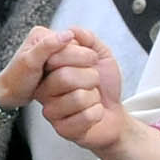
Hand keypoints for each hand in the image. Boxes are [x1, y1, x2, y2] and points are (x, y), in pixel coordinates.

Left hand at [0, 25, 74, 109]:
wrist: (10, 93)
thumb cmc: (16, 80)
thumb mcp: (29, 62)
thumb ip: (47, 46)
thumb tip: (69, 34)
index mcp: (42, 34)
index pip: (71, 43)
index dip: (69, 59)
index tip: (52, 69)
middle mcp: (52, 39)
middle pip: (80, 52)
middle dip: (72, 66)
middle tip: (55, 76)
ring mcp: (58, 52)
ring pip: (83, 62)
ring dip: (75, 72)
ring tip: (60, 81)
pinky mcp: (63, 64)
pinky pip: (79, 69)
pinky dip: (74, 76)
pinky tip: (68, 84)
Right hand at [37, 31, 127, 153]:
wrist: (114, 115)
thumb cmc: (104, 86)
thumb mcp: (101, 57)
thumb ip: (89, 41)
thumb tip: (72, 30)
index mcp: (50, 70)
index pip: (55, 55)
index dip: (80, 55)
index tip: (92, 60)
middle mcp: (45, 90)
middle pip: (65, 76)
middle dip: (91, 77)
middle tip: (94, 82)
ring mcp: (52, 111)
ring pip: (78, 97)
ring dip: (95, 97)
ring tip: (92, 99)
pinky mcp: (62, 129)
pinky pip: (85, 117)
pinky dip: (97, 113)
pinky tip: (93, 114)